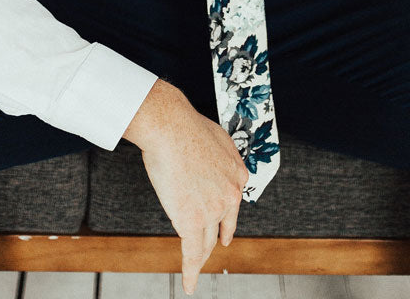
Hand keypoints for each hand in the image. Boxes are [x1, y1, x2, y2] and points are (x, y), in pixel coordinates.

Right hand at [126, 82, 249, 293]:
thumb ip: (222, 157)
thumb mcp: (218, 139)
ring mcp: (212, 210)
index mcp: (238, 175)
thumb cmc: (186, 127)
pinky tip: (190, 285)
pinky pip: (192, 253)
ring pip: (206, 242)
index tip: (221, 231)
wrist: (171, 127)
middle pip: (220, 227)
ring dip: (200, 257)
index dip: (223, 219)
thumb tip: (217, 163)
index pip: (231, 206)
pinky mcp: (192, 221)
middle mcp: (231, 195)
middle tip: (209, 249)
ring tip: (196, 269)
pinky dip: (191, 272)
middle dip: (214, 239)